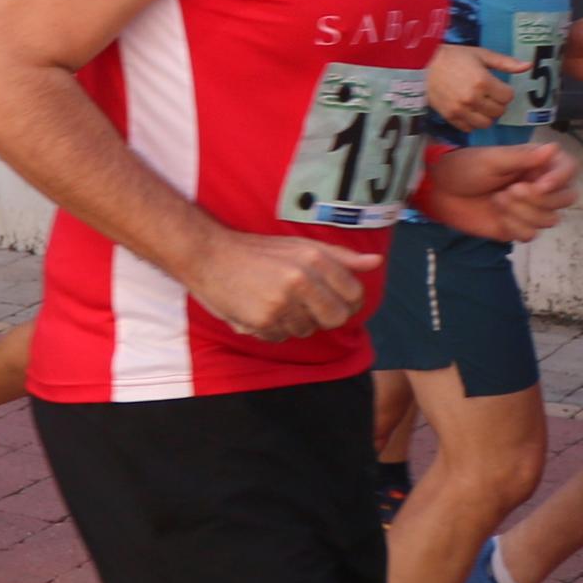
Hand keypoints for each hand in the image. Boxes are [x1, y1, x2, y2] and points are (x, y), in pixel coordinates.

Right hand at [185, 229, 382, 341]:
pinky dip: (272, 329)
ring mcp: (282, 301)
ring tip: (274, 303)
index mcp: (314, 258)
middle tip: (303, 306)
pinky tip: (259, 310)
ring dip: (294, 322)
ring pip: (307, 330)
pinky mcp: (263, 319)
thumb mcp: (300, 246)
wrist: (207, 255)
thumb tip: (375, 262)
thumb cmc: (256, 251)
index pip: (354, 294)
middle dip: (324, 316)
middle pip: (336, 318)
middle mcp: (302, 279)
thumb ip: (340, 256)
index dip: (347, 301)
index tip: (331, 299)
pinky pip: (281, 336)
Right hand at [424, 43, 515, 133]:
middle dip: (497, 104)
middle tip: (489, 96)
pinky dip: (471, 122)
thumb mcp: (480, 54)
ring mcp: (460, 109)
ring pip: (486, 123)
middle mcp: (473, 98)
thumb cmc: (452, 56)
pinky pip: (468, 128)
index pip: (508, 97)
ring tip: (480, 106)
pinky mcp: (449, 116)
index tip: (497, 87)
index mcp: (483, 81)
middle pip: (499, 111)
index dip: (505, 91)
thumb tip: (528, 66)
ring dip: (486, 116)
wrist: (421, 64)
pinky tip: (468, 112)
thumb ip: (505, 62)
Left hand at [426, 140, 579, 243]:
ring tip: (497, 199)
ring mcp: (531, 209)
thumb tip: (555, 148)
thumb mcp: (492, 159)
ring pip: (550, 219)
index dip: (560, 179)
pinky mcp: (518, 227)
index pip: (569, 169)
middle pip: (566, 198)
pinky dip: (514, 226)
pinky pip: (531, 234)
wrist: (439, 191)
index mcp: (537, 164)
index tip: (540, 185)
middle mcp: (540, 186)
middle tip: (510, 191)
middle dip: (540, 199)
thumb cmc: (465, 167)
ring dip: (523, 212)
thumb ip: (523, 158)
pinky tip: (497, 216)